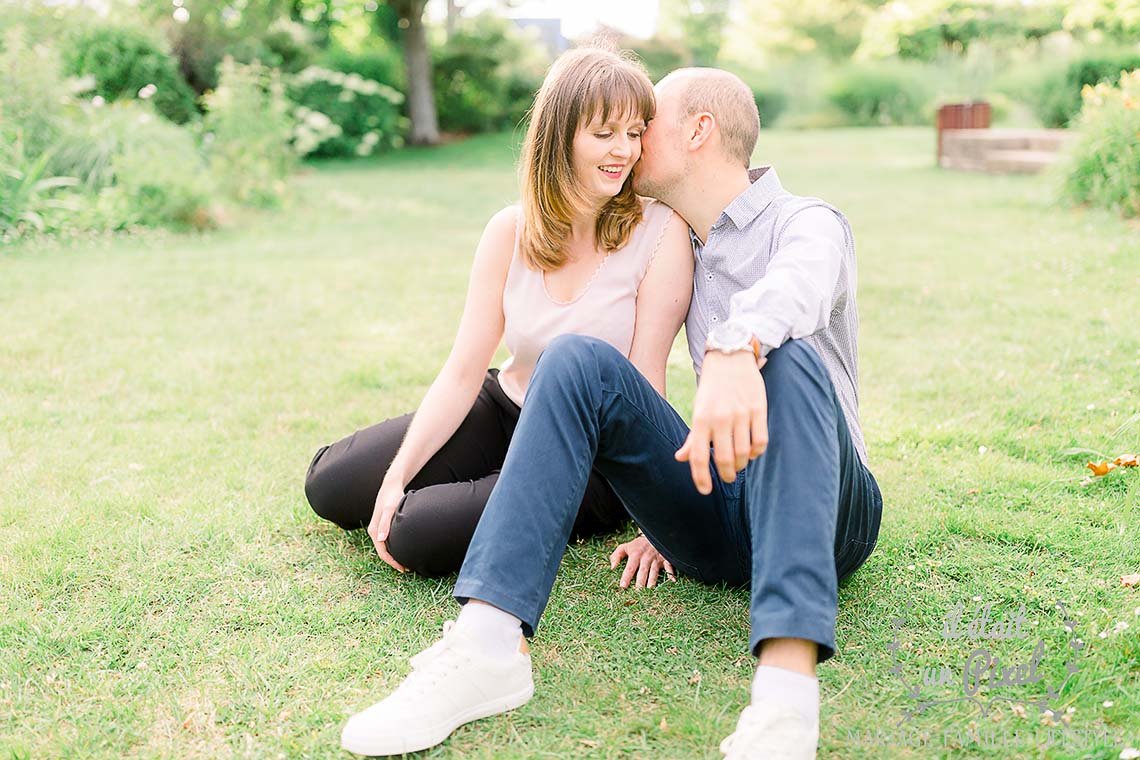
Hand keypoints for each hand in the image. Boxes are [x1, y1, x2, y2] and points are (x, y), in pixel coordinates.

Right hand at [367, 481, 408, 572]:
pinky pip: (387, 542)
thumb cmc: (392, 497)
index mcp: (374, 531)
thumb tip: (380, 539)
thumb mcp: (390, 510)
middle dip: (394, 561)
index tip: (404, 568)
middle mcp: (374, 532)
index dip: (392, 562)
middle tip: (408, 568)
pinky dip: (394, 548)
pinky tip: (404, 548)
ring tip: (407, 561)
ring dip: (394, 555)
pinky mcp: (383, 526)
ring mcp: (378, 529)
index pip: (382, 552)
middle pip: (383, 552)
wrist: (391, 486)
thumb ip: (385, 523)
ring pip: (385, 547)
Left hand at [610, 535, 674, 588]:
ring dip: (652, 581)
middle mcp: (646, 558)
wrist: (652, 535)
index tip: (623, 586)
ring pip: (654, 571)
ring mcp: (656, 559)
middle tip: (637, 592)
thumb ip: (616, 556)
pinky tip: (673, 581)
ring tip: (650, 590)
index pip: (630, 568)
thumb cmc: (637, 545)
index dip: (626, 577)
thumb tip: (612, 567)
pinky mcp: (665, 559)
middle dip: (640, 582)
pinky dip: (671, 573)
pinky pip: (669, 567)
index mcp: (635, 554)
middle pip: (643, 571)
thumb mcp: (625, 547)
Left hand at [675, 350, 767, 494]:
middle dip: (726, 475)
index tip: (705, 491)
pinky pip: (761, 441)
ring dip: (742, 465)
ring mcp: (741, 414)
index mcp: (701, 419)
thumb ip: (693, 437)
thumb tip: (681, 458)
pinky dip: (756, 453)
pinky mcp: (758, 409)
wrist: (730, 357)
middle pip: (725, 460)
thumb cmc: (712, 389)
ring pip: (744, 453)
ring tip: (738, 464)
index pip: (699, 457)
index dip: (700, 478)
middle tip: (727, 477)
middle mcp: (720, 418)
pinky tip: (752, 452)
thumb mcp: (698, 410)